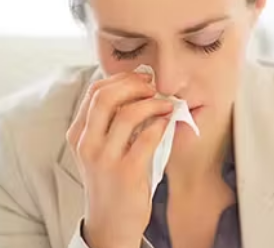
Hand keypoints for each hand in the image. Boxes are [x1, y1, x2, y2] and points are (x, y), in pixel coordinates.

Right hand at [66, 72, 172, 247]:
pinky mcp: (126, 171)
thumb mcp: (101, 149)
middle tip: (154, 87)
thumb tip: (141, 89)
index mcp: (79, 134)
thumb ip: (111, 122)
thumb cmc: (111, 180)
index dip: (122, 78)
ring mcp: (105, 158)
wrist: (110, 223)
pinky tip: (167, 123)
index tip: (143, 78)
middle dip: (135, 84)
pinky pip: (148, 136)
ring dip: (154, 103)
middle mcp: (87, 143)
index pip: (95, 91)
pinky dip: (161, 124)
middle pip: (106, 96)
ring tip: (167, 104)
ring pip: (128, 113)